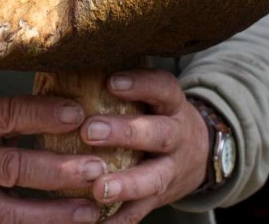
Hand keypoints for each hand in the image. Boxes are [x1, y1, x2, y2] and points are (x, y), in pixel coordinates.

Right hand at [0, 95, 105, 222]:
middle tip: (96, 168)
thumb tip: (71, 105)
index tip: (77, 114)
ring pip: (11, 209)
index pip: (7, 115)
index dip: (41, 114)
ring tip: (90, 209)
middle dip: (56, 171)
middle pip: (13, 167)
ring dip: (54, 212)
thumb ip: (15, 113)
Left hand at [79, 69, 209, 222]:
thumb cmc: (158, 115)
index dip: (140, 84)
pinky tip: (95, 223)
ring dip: (125, 185)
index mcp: (172, 105)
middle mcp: (177, 137)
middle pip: (158, 134)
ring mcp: (171, 171)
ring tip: (98, 189)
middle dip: (125, 133)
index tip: (111, 81)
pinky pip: (140, 212)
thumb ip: (121, 83)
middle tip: (90, 132)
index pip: (163, 88)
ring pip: (153, 179)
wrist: (202, 154)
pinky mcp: (160, 199)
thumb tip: (66, 61)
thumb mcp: (154, 96)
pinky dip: (118, 220)